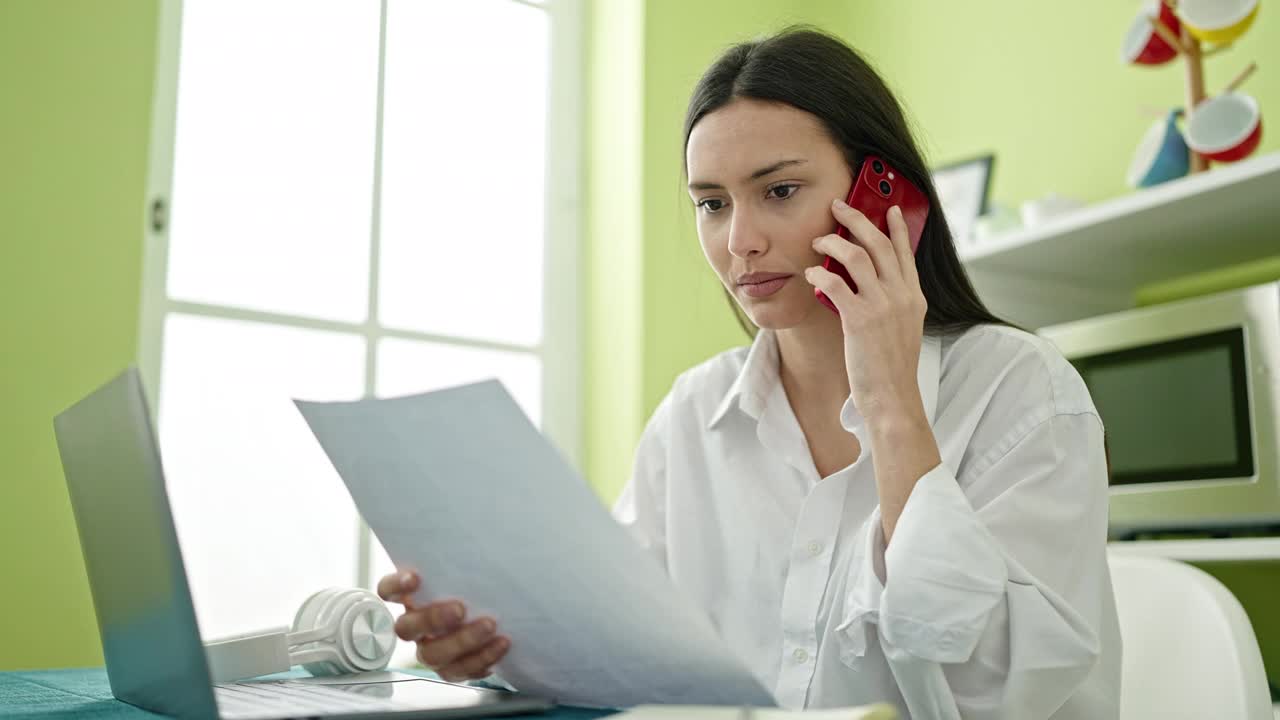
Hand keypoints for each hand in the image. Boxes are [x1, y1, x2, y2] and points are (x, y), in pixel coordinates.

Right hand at [377, 570, 510, 682]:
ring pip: (433, 654)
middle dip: (432, 619)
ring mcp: (430, 649)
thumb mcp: (465, 572)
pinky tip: (500, 645)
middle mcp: (415, 626)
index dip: (396, 586)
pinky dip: (482, 658)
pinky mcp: (450, 668)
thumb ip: (460, 564)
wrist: (497, 615)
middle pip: (408, 628)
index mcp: (411, 598)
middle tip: (459, 609)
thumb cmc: (474, 588)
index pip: (389, 591)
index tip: (415, 578)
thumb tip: (479, 542)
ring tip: (489, 626)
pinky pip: (460, 670)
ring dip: (462, 641)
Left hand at [804, 198, 940, 543]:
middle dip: (857, 219)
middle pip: (879, 244)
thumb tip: (868, 283)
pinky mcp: (861, 320)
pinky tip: (810, 275)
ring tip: (817, 240)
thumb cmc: (890, 370)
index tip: (888, 207)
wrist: (893, 399)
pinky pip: (836, 283)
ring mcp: (883, 306)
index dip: (895, 227)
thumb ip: (890, 303)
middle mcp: (902, 296)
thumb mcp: (900, 330)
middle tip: (839, 206)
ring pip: (856, 256)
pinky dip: (820, 274)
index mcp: (914, 297)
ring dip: (833, 242)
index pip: (905, 252)